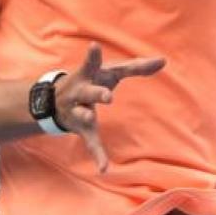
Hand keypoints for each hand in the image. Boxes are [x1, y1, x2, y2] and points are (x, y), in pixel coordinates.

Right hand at [53, 42, 165, 172]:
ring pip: (83, 114)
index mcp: (89, 74)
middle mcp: (80, 91)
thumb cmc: (91, 80)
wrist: (52, 100)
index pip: (94, 64)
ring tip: (89, 117)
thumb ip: (137, 67)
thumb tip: (164, 60)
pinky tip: (105, 168)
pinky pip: (90, 142)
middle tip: (108, 96)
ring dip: (86, 115)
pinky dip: (98, 154)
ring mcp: (78, 110)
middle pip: (88, 91)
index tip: (93, 46)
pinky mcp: (81, 128)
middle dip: (97, 93)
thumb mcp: (110, 71)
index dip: (93, 56)